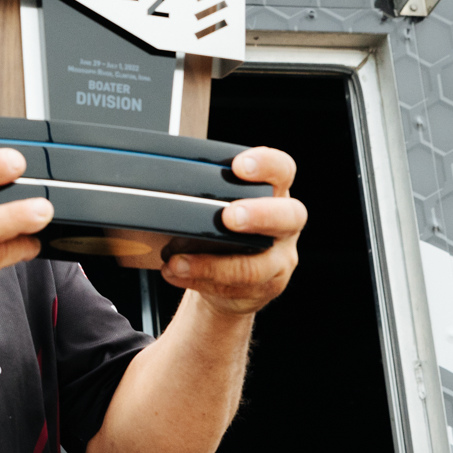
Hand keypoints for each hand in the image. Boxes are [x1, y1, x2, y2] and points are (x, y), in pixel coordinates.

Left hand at [161, 147, 305, 315]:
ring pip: (257, 266)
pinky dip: (200, 280)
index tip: (240, 166)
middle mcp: (285, 223)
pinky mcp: (266, 286)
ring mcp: (281, 258)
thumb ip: (208, 191)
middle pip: (289, 216)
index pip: (282, 169)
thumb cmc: (227, 229)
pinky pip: (236, 288)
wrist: (235, 276)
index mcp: (274, 191)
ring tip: (179, 262)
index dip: (266, 164)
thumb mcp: (222, 203)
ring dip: (213, 265)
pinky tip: (177, 272)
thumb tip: (162, 180)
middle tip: (228, 217)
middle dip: (258, 215)